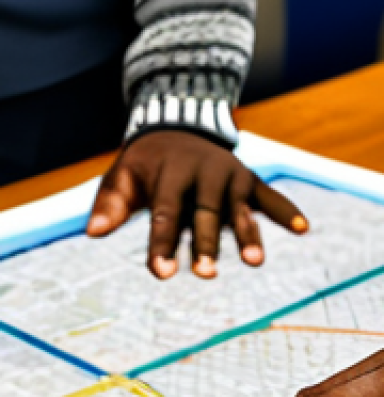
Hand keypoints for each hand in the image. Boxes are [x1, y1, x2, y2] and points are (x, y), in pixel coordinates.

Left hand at [87, 130, 308, 279]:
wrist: (177, 123)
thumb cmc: (143, 164)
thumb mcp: (120, 176)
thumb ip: (109, 204)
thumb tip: (94, 232)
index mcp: (170, 172)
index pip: (165, 213)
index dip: (163, 243)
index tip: (161, 273)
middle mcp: (205, 171)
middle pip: (205, 213)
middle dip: (205, 244)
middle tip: (205, 274)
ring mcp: (231, 174)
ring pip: (239, 209)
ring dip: (247, 235)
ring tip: (254, 262)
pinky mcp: (249, 178)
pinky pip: (270, 195)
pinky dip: (286, 210)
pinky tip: (302, 229)